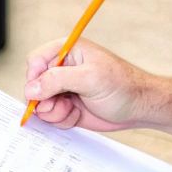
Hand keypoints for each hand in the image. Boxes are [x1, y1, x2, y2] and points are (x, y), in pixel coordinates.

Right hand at [24, 39, 151, 131]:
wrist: (139, 108)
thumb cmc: (122, 87)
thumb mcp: (90, 78)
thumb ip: (57, 80)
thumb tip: (31, 88)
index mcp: (67, 51)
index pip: (35, 60)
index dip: (34, 78)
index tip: (42, 93)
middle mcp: (62, 69)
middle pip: (34, 84)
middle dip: (44, 99)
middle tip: (62, 105)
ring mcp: (63, 89)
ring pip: (40, 103)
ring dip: (53, 112)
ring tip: (72, 110)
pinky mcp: (67, 106)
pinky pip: (51, 116)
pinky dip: (61, 119)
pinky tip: (77, 115)